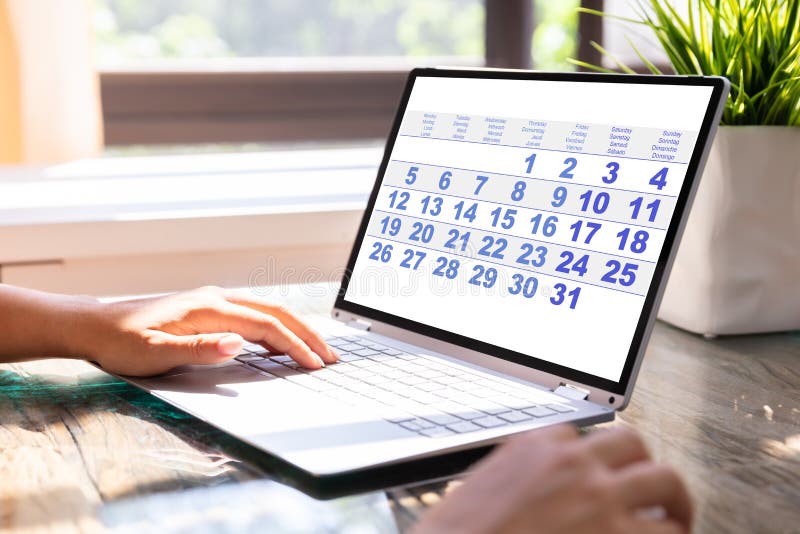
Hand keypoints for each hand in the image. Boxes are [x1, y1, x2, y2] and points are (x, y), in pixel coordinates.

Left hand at [76, 286, 337, 375]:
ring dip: (296, 328)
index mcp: (209, 308)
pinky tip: (282, 341)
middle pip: (276, 312)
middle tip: (331, 356)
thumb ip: (198, 349)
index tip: (314, 365)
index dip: (294, 345)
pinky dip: (277, 327)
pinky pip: (254, 314)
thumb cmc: (120, 342)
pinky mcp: (209, 308)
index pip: (266, 325)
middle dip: (307, 333)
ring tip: (316, 348)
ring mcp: (214, 301)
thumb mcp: (153, 354)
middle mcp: (216, 299)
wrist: (95, 327)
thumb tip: (238, 344)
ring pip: (268, 310)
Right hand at [415, 425, 691, 533]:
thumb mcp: (481, 488)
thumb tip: (543, 493)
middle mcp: (572, 462)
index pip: (583, 436)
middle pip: (632, 443)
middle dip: (647, 466)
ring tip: (676, 521)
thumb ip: (521, 479)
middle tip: (655, 491)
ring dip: (674, 503)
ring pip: (664, 481)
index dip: (595, 461)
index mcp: (535, 445)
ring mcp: (599, 497)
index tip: (601, 477)